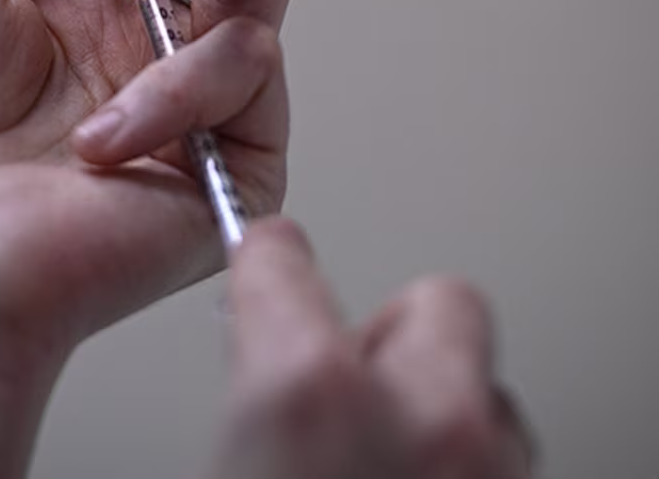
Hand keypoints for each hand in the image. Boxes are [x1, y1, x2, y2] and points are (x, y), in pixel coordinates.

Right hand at [216, 219, 534, 478]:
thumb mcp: (218, 458)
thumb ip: (255, 391)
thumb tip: (261, 370)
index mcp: (313, 396)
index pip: (283, 266)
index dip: (267, 267)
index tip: (266, 265)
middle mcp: (425, 423)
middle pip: (437, 302)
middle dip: (390, 331)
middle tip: (343, 378)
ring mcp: (491, 472)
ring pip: (487, 391)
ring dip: (437, 409)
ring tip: (382, 452)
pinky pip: (505, 457)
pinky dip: (466, 464)